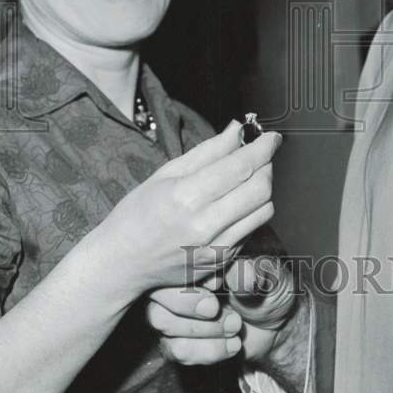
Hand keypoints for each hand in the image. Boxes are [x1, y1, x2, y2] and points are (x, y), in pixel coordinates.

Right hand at [89, 122, 280, 300]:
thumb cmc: (137, 214)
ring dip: (263, 188)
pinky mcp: (221, 262)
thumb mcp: (166, 173)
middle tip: (259, 155)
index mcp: (186, 197)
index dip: (263, 148)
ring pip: (263, 211)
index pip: (240, 167)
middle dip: (267, 166)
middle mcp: (204, 226)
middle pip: (260, 189)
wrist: (121, 263)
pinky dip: (252, 211)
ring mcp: (215, 248)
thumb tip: (237, 129)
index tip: (271, 136)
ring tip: (247, 177)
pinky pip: (252, 230)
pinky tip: (235, 202)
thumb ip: (208, 151)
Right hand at [147, 258, 298, 366]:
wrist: (280, 323)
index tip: (219, 284)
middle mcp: (177, 275)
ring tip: (236, 327)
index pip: (169, 256)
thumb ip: (257, 270)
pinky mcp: (178, 337)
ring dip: (201, 331)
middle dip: (191, 307)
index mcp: (197, 248)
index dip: (190, 275)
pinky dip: (206, 351)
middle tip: (224, 312)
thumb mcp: (272, 272)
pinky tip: (232, 345)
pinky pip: (173, 349)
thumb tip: (243, 277)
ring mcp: (174, 307)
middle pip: (156, 290)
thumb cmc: (273, 285)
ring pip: (159, 320)